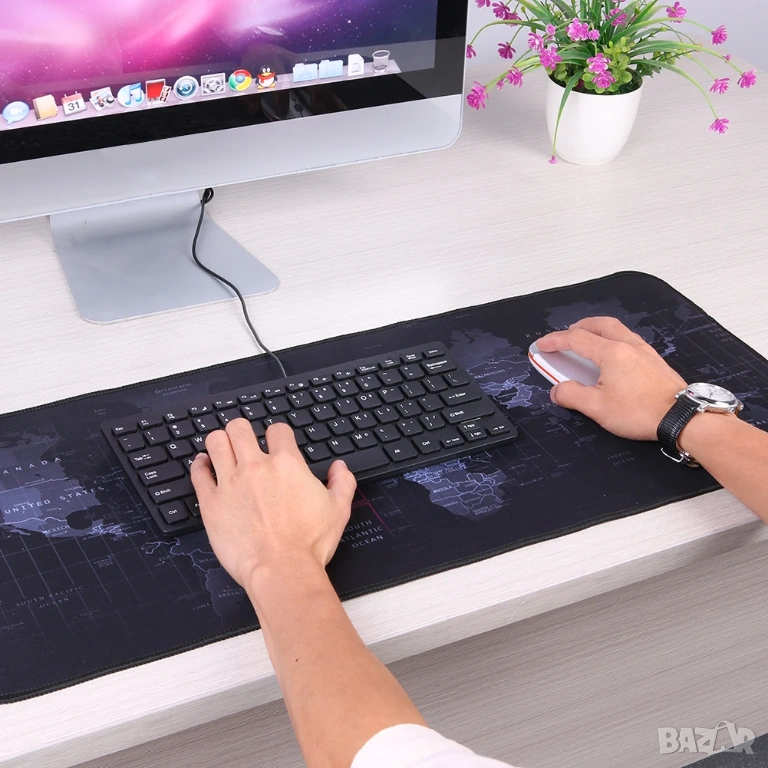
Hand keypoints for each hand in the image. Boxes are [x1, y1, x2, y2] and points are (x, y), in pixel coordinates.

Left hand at [190, 420, 356, 588]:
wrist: (282, 570)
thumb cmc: (308, 544)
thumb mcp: (338, 510)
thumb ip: (342, 482)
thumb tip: (339, 468)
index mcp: (286, 464)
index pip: (277, 430)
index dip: (277, 434)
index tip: (276, 443)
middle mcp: (255, 467)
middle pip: (239, 428)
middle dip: (242, 430)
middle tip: (244, 440)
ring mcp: (230, 483)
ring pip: (216, 442)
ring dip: (220, 442)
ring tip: (223, 448)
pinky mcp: (211, 503)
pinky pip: (198, 473)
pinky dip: (199, 465)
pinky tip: (204, 465)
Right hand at [536, 317, 686, 440]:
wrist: (682, 417)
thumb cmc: (642, 412)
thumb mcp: (597, 407)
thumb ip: (572, 395)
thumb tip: (557, 390)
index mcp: (611, 353)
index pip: (576, 339)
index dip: (555, 340)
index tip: (543, 344)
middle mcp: (629, 346)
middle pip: (600, 325)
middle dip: (580, 326)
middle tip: (566, 334)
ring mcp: (644, 352)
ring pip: (617, 330)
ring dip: (599, 330)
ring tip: (589, 340)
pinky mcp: (655, 362)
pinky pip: (630, 340)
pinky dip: (615, 339)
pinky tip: (614, 354)